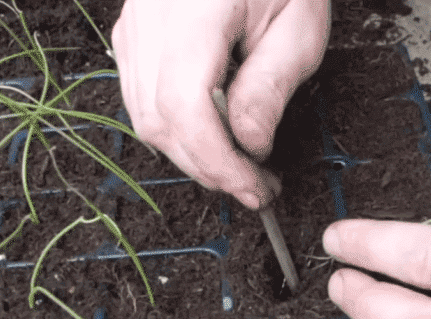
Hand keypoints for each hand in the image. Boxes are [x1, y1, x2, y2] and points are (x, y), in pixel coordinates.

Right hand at [111, 0, 329, 208]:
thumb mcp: (298, 25)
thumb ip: (271, 86)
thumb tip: (248, 145)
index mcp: (193, 11)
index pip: (185, 108)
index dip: (217, 161)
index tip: (252, 188)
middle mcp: (150, 17)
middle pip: (158, 120)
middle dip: (207, 166)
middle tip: (254, 184)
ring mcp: (134, 23)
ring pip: (144, 116)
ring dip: (191, 152)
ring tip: (238, 162)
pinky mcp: (132, 32)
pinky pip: (140, 96)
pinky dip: (175, 127)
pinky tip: (212, 132)